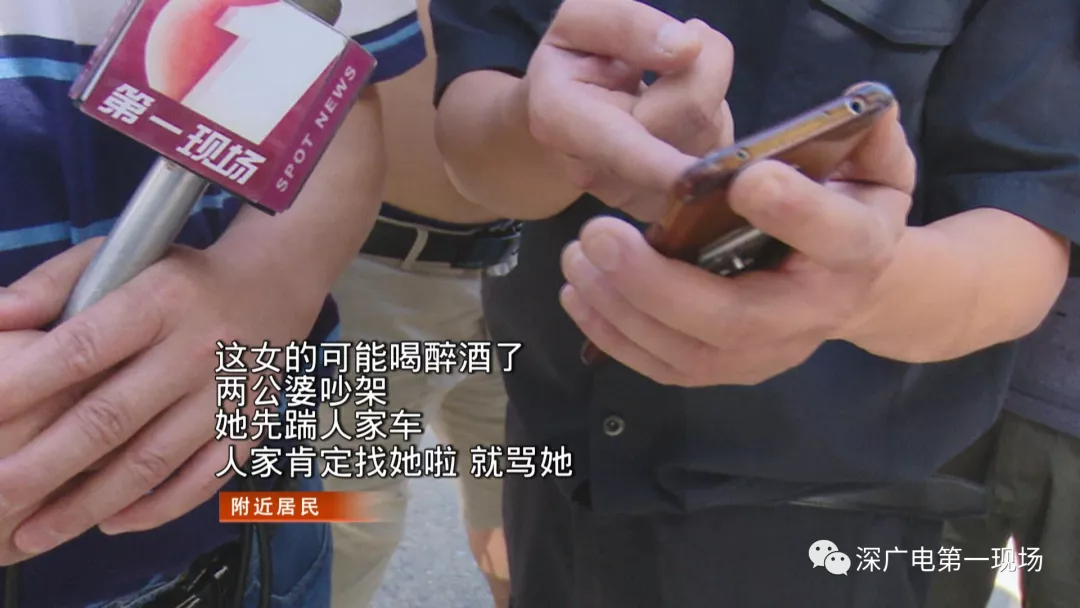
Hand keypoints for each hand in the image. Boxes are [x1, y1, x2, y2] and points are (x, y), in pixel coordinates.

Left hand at [0, 239, 323, 554]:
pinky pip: (203, 479)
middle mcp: (198, 349)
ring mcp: (228, 395)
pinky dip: (157, 508)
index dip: (28, 385)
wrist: (272, 287)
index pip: (86, 348)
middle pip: (113, 417)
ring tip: (35, 533)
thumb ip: (51, 285)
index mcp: (160, 300)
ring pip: (154, 460)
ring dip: (90, 504)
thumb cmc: (180, 278)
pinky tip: (112, 523)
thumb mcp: (121, 258)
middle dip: (45, 465)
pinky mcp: (250, 426)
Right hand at [522, 0, 734, 219]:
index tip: (693, 175)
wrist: (557, 114)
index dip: (660, 163)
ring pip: (711, 132)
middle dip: (705, 68)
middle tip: (683, 42)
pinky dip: (711, 124)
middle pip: (691, 116)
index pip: (620, 145)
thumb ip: (627, 25)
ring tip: (665, 83)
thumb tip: (687, 48)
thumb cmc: (570, 61)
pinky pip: (717, 154)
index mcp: (562, 120)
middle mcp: (595, 170)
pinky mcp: (663, 203)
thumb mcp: (581, 21)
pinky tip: (675, 115)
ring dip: (708, 95)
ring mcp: (630, 195)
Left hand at [560, 105, 915, 385]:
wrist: (849, 285)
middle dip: (655, 282)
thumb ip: (866, 133)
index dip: (795, 211)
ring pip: (687, 351)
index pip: (834, 237)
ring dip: (620, 308)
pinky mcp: (726, 370)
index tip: (746, 179)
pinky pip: (665, 367)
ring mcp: (766, 354)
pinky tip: (578, 294)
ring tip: (576, 257)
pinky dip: (614, 336)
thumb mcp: (874, 163)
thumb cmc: (847, 208)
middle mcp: (810, 317)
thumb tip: (858, 106)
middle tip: (596, 234)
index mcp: (855, 252)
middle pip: (733, 318)